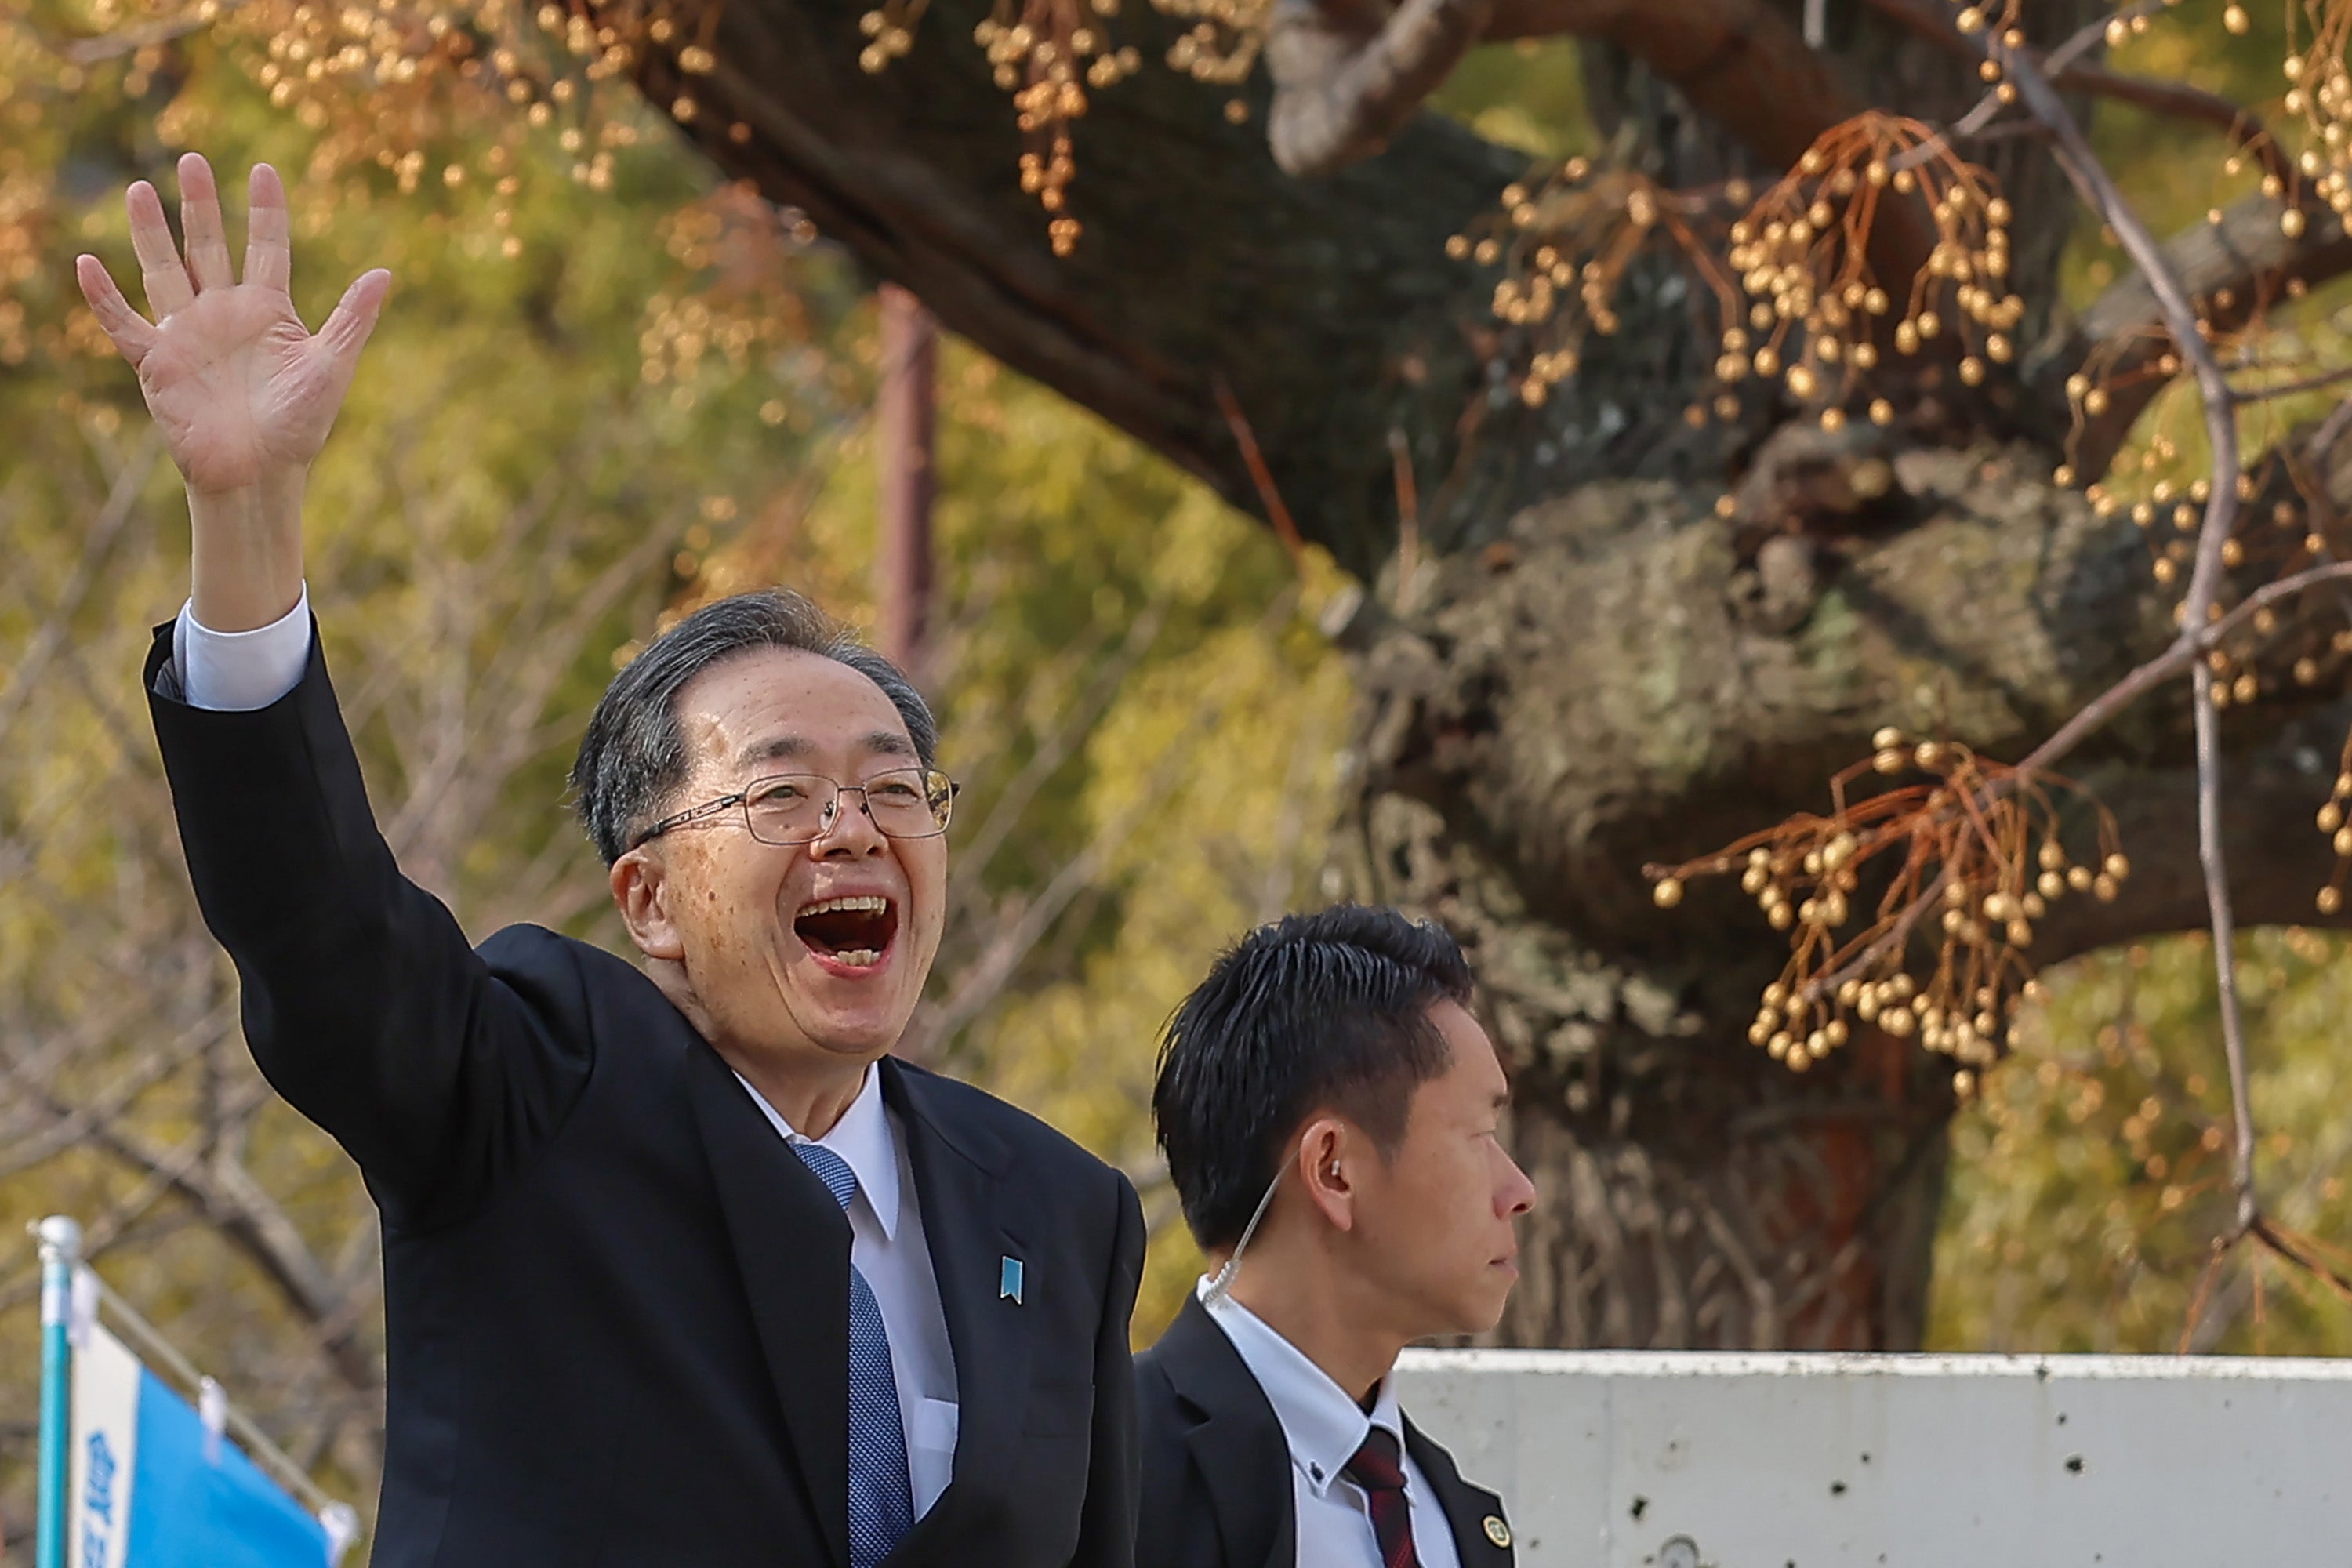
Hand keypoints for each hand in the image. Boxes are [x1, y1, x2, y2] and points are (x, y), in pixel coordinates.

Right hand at [75, 153, 390, 629]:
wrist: (260, 476)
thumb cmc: (299, 427)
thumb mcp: (331, 367)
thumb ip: (354, 319)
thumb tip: (385, 272)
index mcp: (269, 311)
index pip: (267, 247)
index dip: (265, 210)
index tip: (264, 168)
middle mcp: (225, 313)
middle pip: (210, 247)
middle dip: (201, 205)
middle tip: (192, 158)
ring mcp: (188, 334)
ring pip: (165, 271)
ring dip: (151, 233)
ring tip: (139, 188)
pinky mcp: (157, 362)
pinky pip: (125, 323)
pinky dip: (105, 297)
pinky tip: (87, 264)